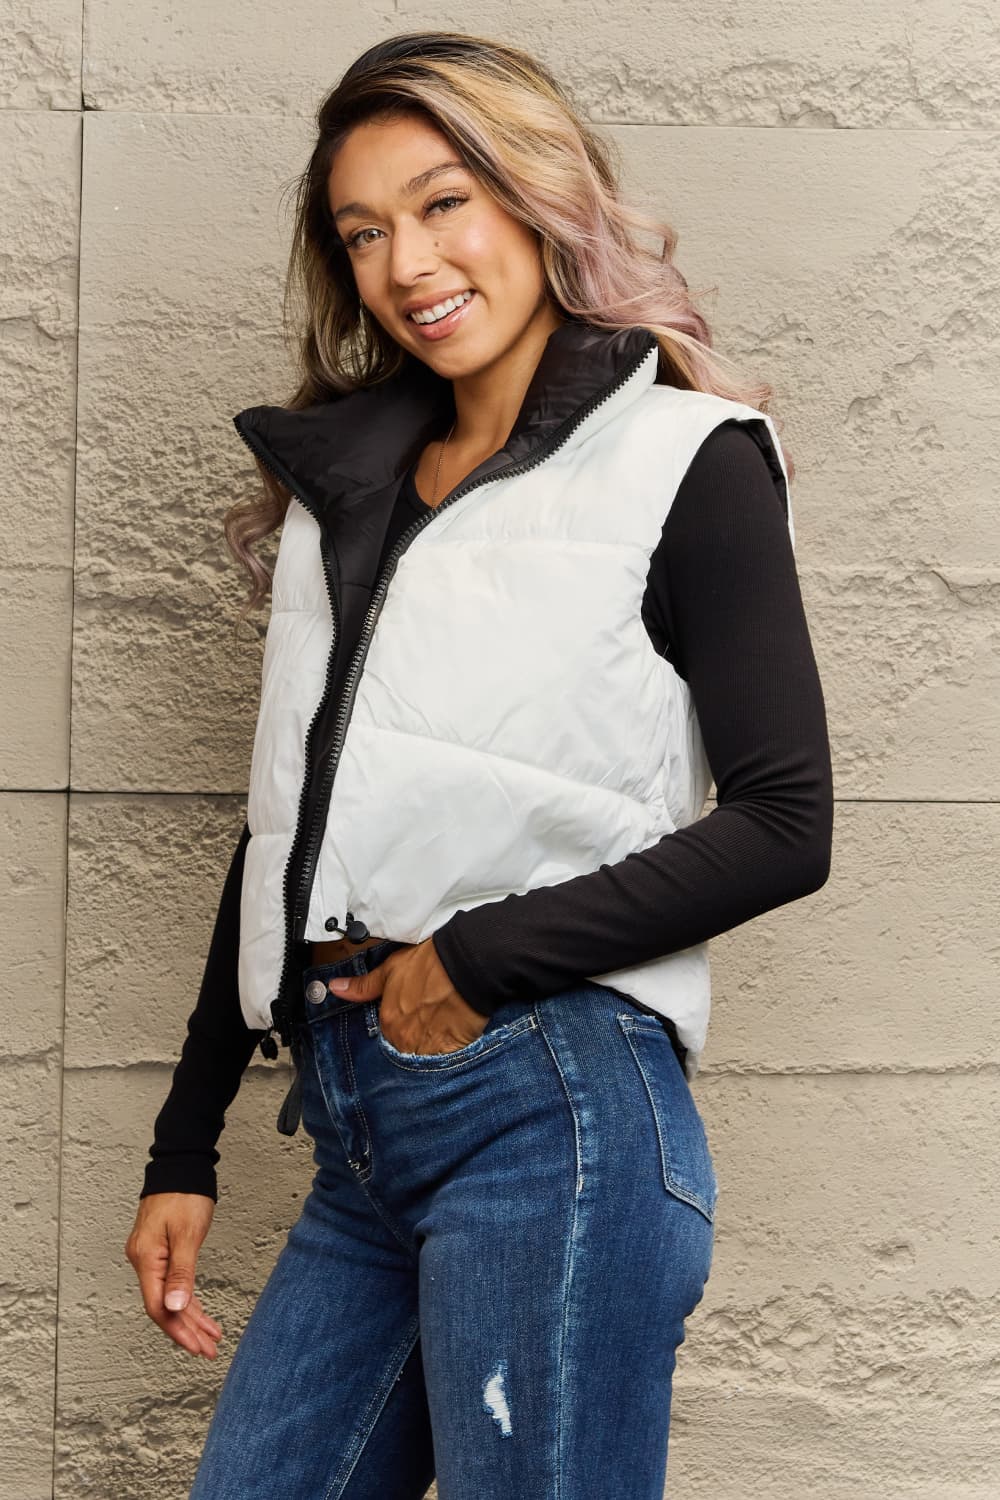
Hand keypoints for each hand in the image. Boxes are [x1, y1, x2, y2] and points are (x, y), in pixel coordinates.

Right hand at [125, 1193, 222, 1358]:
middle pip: (163, 1306)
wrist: (181, 1165)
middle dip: (187, 1331)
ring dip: (190, 1319)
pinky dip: (188, 1300)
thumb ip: (181, 1273)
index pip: (157, 1307)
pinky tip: (201, 1313)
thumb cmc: (184, 1194)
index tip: (197, 1347)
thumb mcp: (187, 1234)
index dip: (177, 1330)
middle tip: (208, 1350)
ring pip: (170, 1297)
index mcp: (146, 1259)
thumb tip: (174, 1308)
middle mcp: (144, 1261)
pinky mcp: (161, 1252)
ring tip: (210, 1338)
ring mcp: (151, 1257)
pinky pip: (173, 1284)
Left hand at [330, 938, 487, 1054]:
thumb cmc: (431, 965)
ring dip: (427, 1049)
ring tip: (438, 1030)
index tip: (408, 1018)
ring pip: (421, 1059)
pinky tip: (450, 1038)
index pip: (385, 1035)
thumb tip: (335, 988)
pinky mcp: (449, 1053)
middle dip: (411, 1040)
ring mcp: (426, 1049)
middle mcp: (403, 1040)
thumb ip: (363, 986)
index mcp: (388, 1021)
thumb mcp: (391, 970)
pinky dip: (444, 1055)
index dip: (398, 1026)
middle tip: (426, 1023)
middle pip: (402, 1049)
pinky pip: (442, 1063)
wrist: (465, 967)